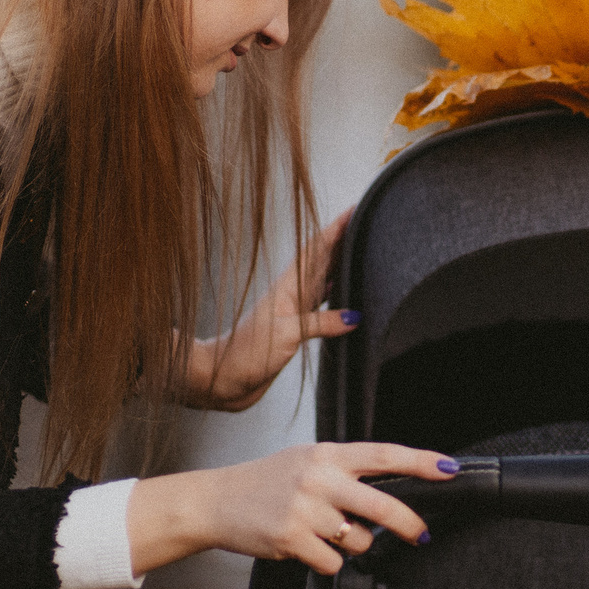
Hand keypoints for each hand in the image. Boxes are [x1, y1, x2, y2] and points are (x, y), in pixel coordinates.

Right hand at [126, 442, 457, 576]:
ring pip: (358, 540)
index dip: (422, 462)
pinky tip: (306, 547)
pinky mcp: (292, 538)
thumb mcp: (306, 461)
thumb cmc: (265, 482)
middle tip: (422, 534)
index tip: (450, 469)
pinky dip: (326, 561)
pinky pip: (333, 562)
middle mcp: (319, 477)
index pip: (385, 454)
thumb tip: (389, 492)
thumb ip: (344, 470)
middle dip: (409, 524)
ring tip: (323, 533)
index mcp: (327, 454)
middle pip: (383, 505)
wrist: (216, 500)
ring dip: (351, 545)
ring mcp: (305, 509)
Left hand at [175, 209, 355, 411]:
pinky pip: (322, 306)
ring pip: (323, 280)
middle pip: (323, 260)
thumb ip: (318, 323)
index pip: (316, 250)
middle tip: (367, 222)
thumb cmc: (244, 354)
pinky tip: (347, 296)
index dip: (335, 229)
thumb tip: (353, 317)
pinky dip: (337, 296)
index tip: (354, 210)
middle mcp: (292, 294)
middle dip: (343, 240)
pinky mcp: (295, 330)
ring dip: (341, 265)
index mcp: (288, 287)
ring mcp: (294, 311)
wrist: (221, 378)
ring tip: (362, 250)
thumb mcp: (285, 335)